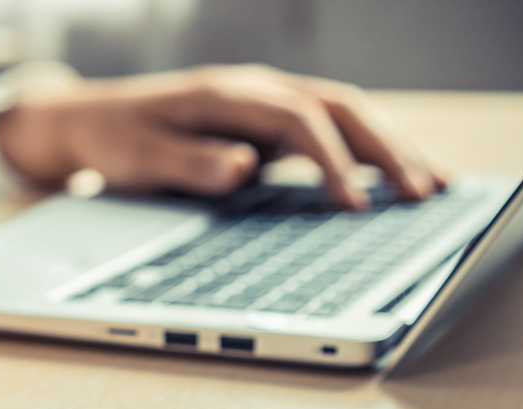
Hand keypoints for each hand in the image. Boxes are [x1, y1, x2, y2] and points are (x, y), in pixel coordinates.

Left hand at [0, 63, 447, 208]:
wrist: (91, 121)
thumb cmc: (114, 139)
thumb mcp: (140, 157)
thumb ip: (190, 163)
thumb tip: (244, 168)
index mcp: (226, 94)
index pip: (297, 119)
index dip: (332, 160)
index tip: (355, 202)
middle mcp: (254, 91)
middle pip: (338, 106)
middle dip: (385, 147)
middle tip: (423, 191)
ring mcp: (263, 105)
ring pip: (343, 114)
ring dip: (388, 145)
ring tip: (432, 183)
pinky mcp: (264, 126)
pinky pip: (327, 131)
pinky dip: (364, 151)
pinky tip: (391, 176)